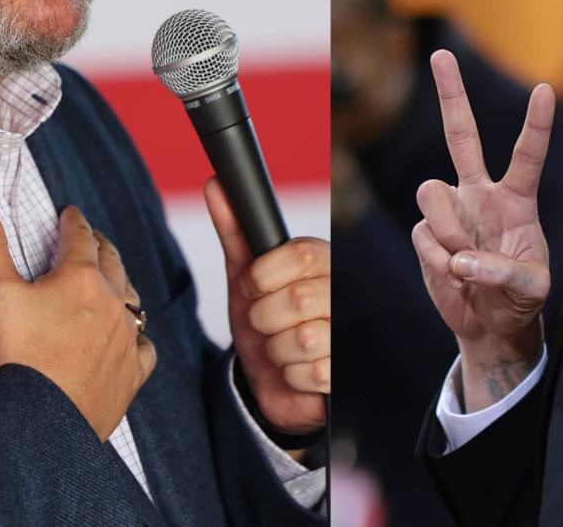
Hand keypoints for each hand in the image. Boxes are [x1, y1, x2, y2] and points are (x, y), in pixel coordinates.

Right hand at [0, 188, 155, 440]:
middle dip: (99, 245)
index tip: (70, 212)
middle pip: (112, 261)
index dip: (73, 221)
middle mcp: (113, 302)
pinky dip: (137, 337)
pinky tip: (133, 339)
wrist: (40, 424)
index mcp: (82, 277)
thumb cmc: (16, 358)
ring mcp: (127, 338)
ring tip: (112, 279)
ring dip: (121, 284)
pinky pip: (144, 347)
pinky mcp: (133, 373)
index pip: (80, 235)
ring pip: (132, 299)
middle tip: (91, 238)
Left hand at [205, 178, 328, 436]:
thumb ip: (234, 229)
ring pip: (303, 340)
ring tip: (279, 347)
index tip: (253, 286)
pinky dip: (290, 376)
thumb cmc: (261, 318)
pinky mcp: (346, 371)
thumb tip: (215, 184)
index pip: (301, 255)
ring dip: (275, 350)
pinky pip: (312, 374)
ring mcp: (346, 332)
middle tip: (263, 322)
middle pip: (297, 300)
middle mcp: (340, 292)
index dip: (263, 276)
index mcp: (320, 261)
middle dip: (263, 318)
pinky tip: (294, 370)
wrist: (269, 377)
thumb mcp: (244, 276)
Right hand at [411, 49, 552, 411]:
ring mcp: (451, 212)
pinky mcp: (426, 234)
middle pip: (461, 136)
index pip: (527, 156)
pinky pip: (424, 233)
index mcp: (517, 200)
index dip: (535, 125)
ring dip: (449, 228)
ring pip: (433, 192)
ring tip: (464, 261)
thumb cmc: (521, 299)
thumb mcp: (532, 289)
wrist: (490, 325)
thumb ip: (504, 272)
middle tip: (441, 54)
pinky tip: (454, 275)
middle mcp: (480, 195)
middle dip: (451, 95)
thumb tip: (462, 260)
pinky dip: (438, 259)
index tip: (544, 90)